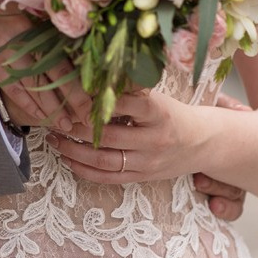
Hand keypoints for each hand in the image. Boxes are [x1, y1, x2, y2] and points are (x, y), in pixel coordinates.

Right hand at [0, 0, 86, 131]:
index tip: (96, 95)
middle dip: (73, 100)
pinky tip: (43, 117)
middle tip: (89, 118)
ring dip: (53, 109)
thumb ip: (48, 17)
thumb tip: (80, 32)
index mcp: (37, 26)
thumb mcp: (25, 3)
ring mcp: (8, 57)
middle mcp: (25, 42)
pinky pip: (15, 91)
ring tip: (69, 125)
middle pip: (54, 76)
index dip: (80, 80)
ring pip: (36, 88)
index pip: (64, 58)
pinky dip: (30, 105)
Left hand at [47, 88, 248, 220]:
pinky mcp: (143, 178)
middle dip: (76, 127)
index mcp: (159, 113)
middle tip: (55, 117)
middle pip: (108, 136)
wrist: (203, 143)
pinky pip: (109, 178)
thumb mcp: (157, 97)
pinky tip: (68, 159)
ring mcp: (148, 162)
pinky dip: (85, 171)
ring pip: (104, 160)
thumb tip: (91, 79)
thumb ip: (129, 93)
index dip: (98, 100)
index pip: (125, 104)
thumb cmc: (172, 114)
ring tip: (55, 139)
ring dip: (74, 151)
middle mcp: (154, 139)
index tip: (74, 93)